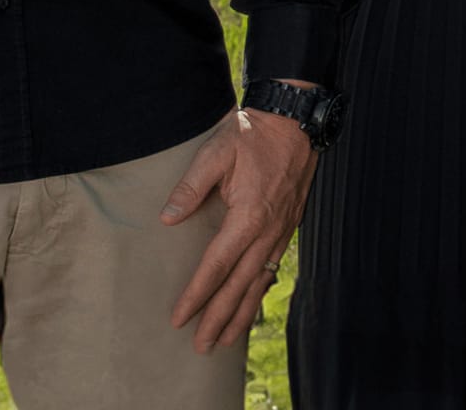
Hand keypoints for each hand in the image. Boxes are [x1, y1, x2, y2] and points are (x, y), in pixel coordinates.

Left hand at [163, 105, 316, 353]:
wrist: (297, 119)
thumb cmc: (255, 133)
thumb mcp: (217, 151)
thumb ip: (191, 186)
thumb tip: (168, 217)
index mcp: (248, 216)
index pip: (217, 265)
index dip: (197, 294)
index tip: (180, 318)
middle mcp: (268, 231)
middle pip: (240, 285)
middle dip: (219, 318)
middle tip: (201, 346)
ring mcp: (282, 231)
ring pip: (259, 282)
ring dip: (241, 313)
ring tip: (226, 340)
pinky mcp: (288, 227)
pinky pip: (272, 269)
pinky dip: (259, 291)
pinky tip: (251, 303)